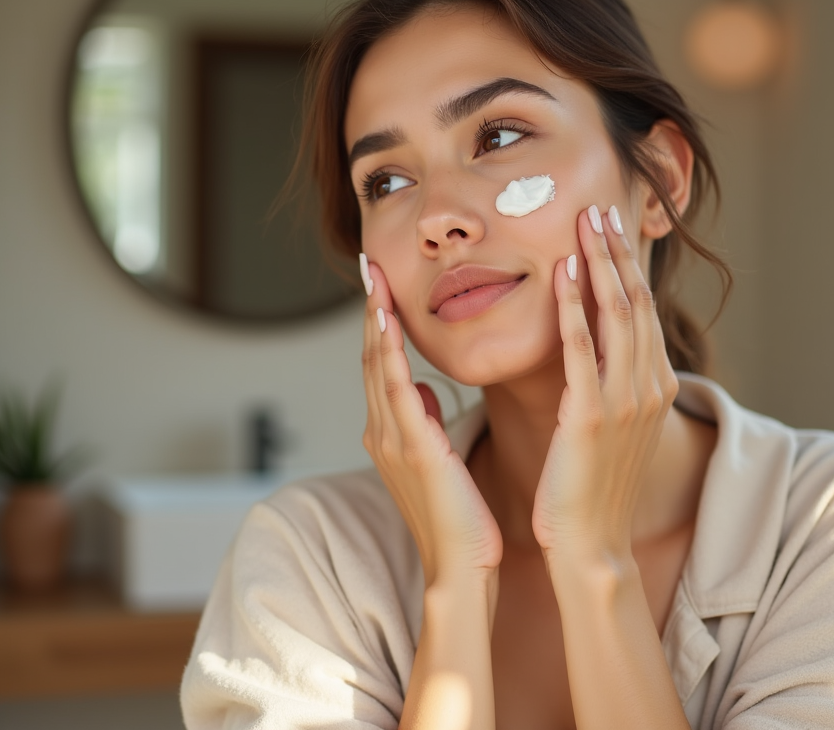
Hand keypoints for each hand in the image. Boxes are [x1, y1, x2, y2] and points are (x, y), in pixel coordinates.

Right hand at [360, 257, 502, 584]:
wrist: (463, 570)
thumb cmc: (460, 521)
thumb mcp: (438, 462)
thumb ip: (424, 422)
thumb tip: (419, 388)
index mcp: (393, 433)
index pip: (385, 366)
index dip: (382, 325)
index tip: (383, 285)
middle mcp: (384, 431)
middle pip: (374, 358)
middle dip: (371, 310)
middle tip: (370, 264)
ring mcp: (392, 439)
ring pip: (378, 366)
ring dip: (375, 320)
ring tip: (374, 277)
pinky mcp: (411, 448)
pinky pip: (395, 388)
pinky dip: (389, 351)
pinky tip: (387, 320)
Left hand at [532, 205, 678, 559]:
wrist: (591, 543)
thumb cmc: (592, 485)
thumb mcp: (613, 425)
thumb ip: (611, 382)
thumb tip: (598, 344)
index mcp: (656, 387)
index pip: (643, 311)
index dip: (626, 266)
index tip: (608, 229)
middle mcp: (650, 387)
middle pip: (636, 302)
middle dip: (616, 252)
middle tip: (597, 208)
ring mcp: (625, 401)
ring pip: (616, 316)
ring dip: (599, 265)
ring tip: (582, 224)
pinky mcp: (591, 417)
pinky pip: (582, 350)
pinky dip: (572, 307)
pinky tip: (559, 273)